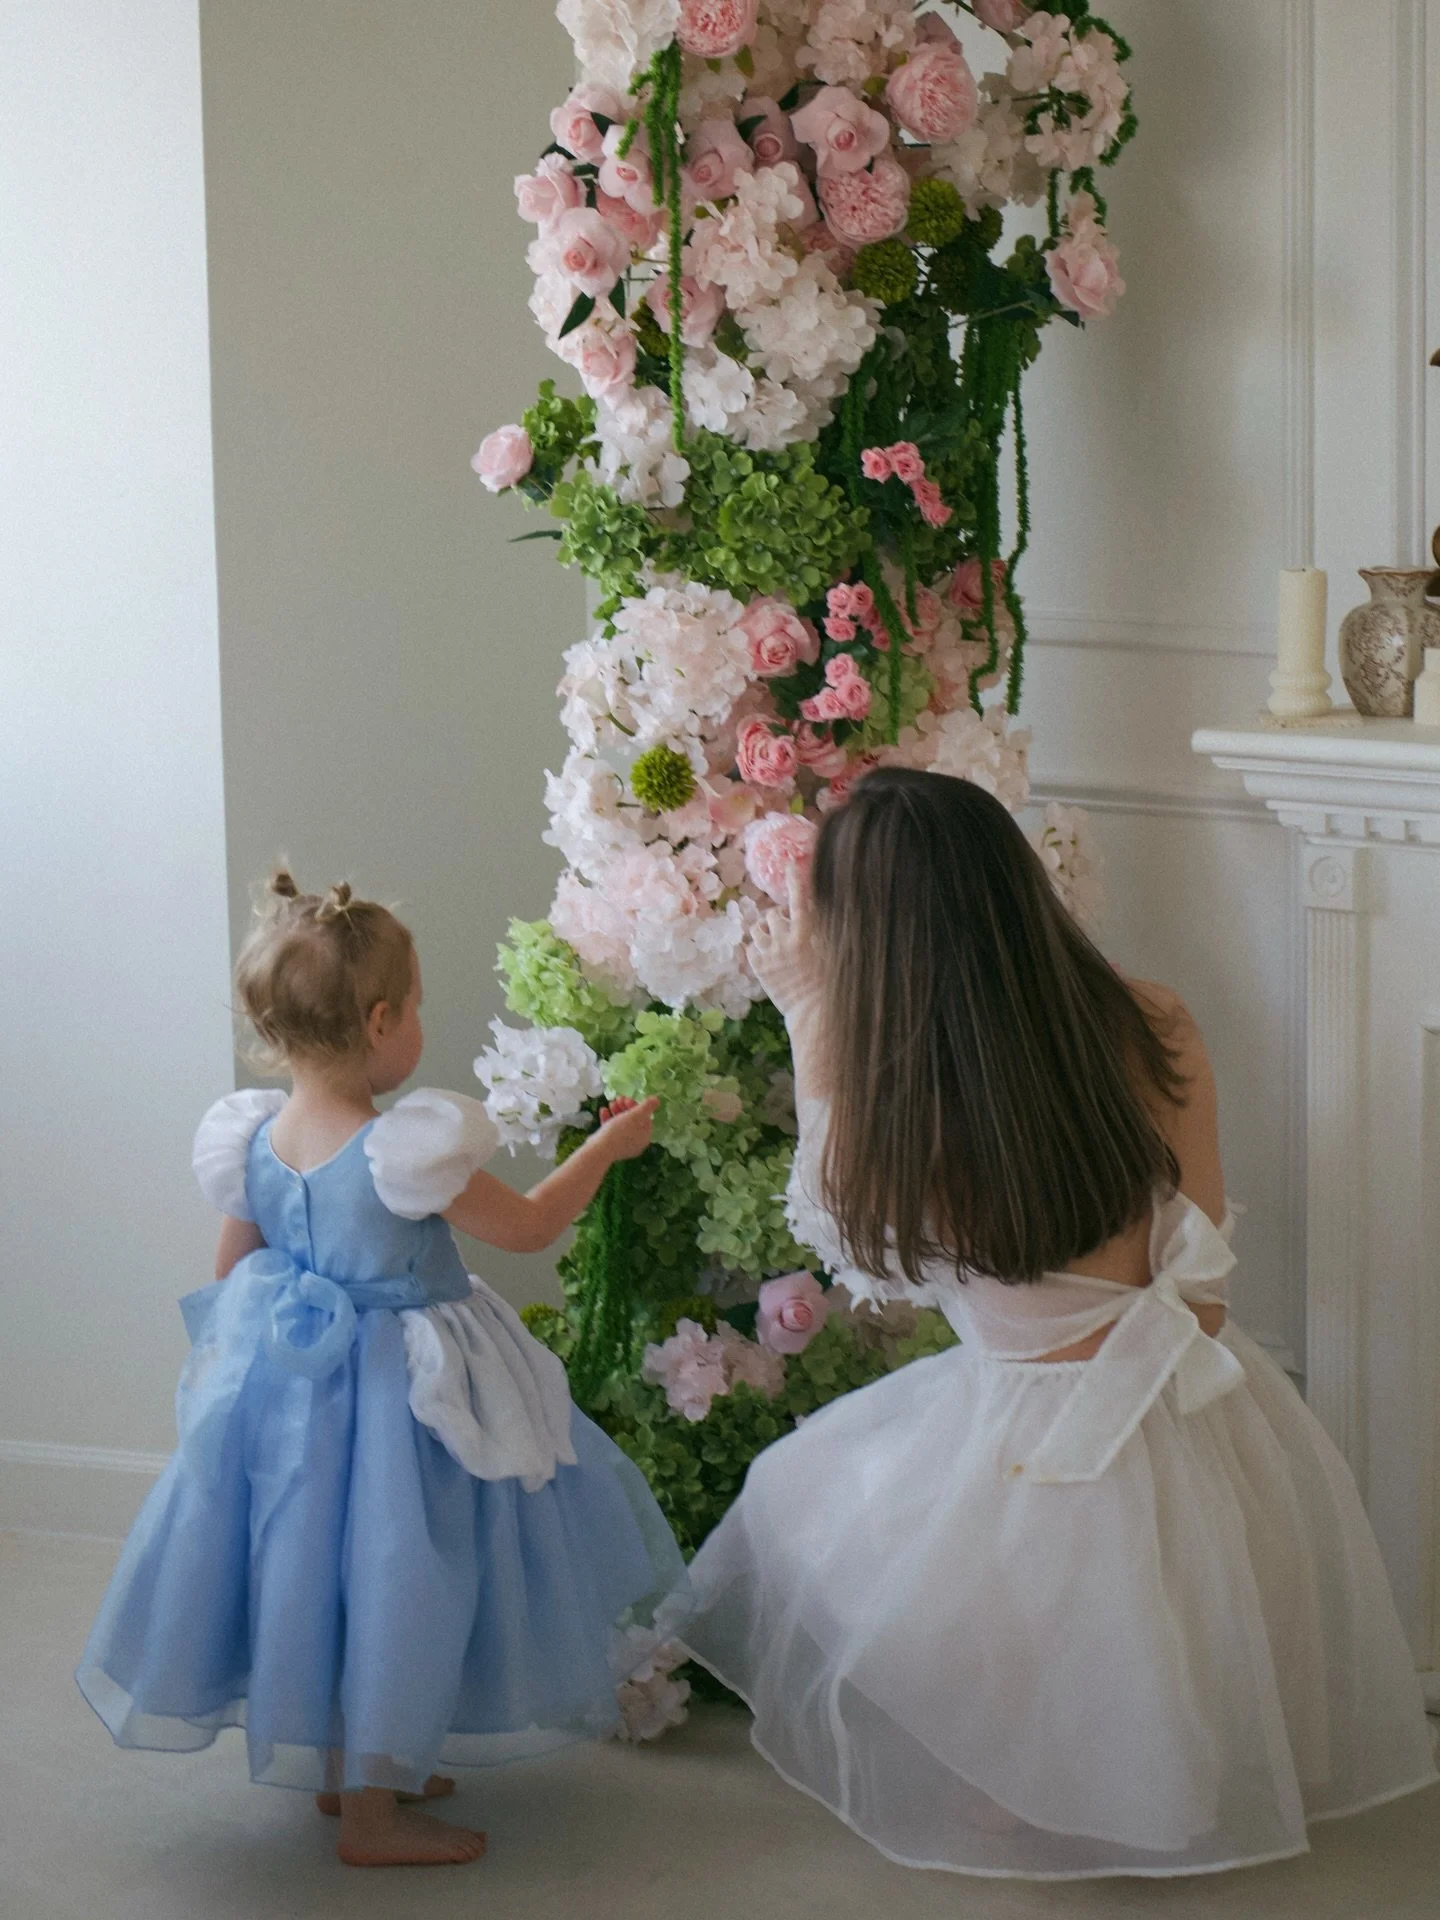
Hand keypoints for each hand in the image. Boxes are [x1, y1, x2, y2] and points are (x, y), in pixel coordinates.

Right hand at [597, 1095, 659, 1160]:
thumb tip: (657, 1100)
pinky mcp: (610, 1145)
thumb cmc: (620, 1131)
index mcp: (644, 1137)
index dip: (636, 1106)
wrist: (600, 1149)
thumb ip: (647, 1106)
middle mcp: (635, 1143)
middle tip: (618, 1099)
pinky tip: (603, 1110)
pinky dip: (608, 1119)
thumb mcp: (636, 1116)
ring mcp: (622, 1145)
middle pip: (632, 1121)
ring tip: (610, 1103)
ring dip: (616, 1111)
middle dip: (625, 1108)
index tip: (627, 1099)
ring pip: (621, 1124)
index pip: (644, 1118)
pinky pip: (610, 1130)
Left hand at [749, 865, 821, 1014]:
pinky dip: (757, 946)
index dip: (795, 881)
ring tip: (776, 943)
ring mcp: (768, 954)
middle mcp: (784, 941)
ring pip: (757, 929)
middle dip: (779, 919)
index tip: (790, 865)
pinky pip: (750, 946)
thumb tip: (814, 910)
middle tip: (788, 931)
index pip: (799, 901)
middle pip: (773, 914)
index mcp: (806, 936)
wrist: (811, 1012)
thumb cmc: (826, 982)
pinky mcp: (757, 967)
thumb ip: (820, 930)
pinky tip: (768, 956)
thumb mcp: (829, 952)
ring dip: (765, 931)